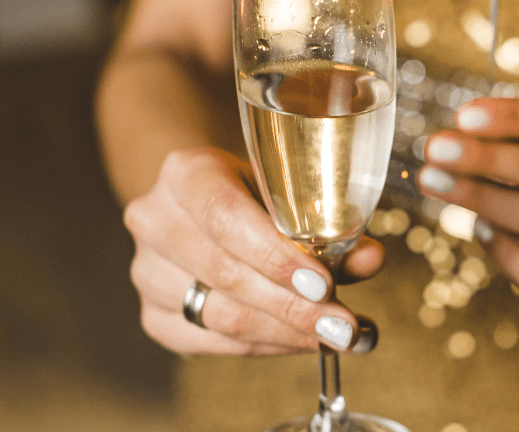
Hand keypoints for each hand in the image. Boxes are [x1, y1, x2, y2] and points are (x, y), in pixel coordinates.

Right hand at [124, 148, 383, 354]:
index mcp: (184, 172)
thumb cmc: (254, 192)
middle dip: (292, 305)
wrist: (202, 203)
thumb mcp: (289, 190)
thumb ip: (329, 223)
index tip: (323, 284)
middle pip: (225, 273)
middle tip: (343, 324)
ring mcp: (146, 271)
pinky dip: (264, 345)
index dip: (275, 255)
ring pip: (219, 314)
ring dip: (284, 331)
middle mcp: (154, 219)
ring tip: (333, 335)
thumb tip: (371, 259)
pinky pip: (210, 341)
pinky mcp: (152, 314)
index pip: (225, 216)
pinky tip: (300, 341)